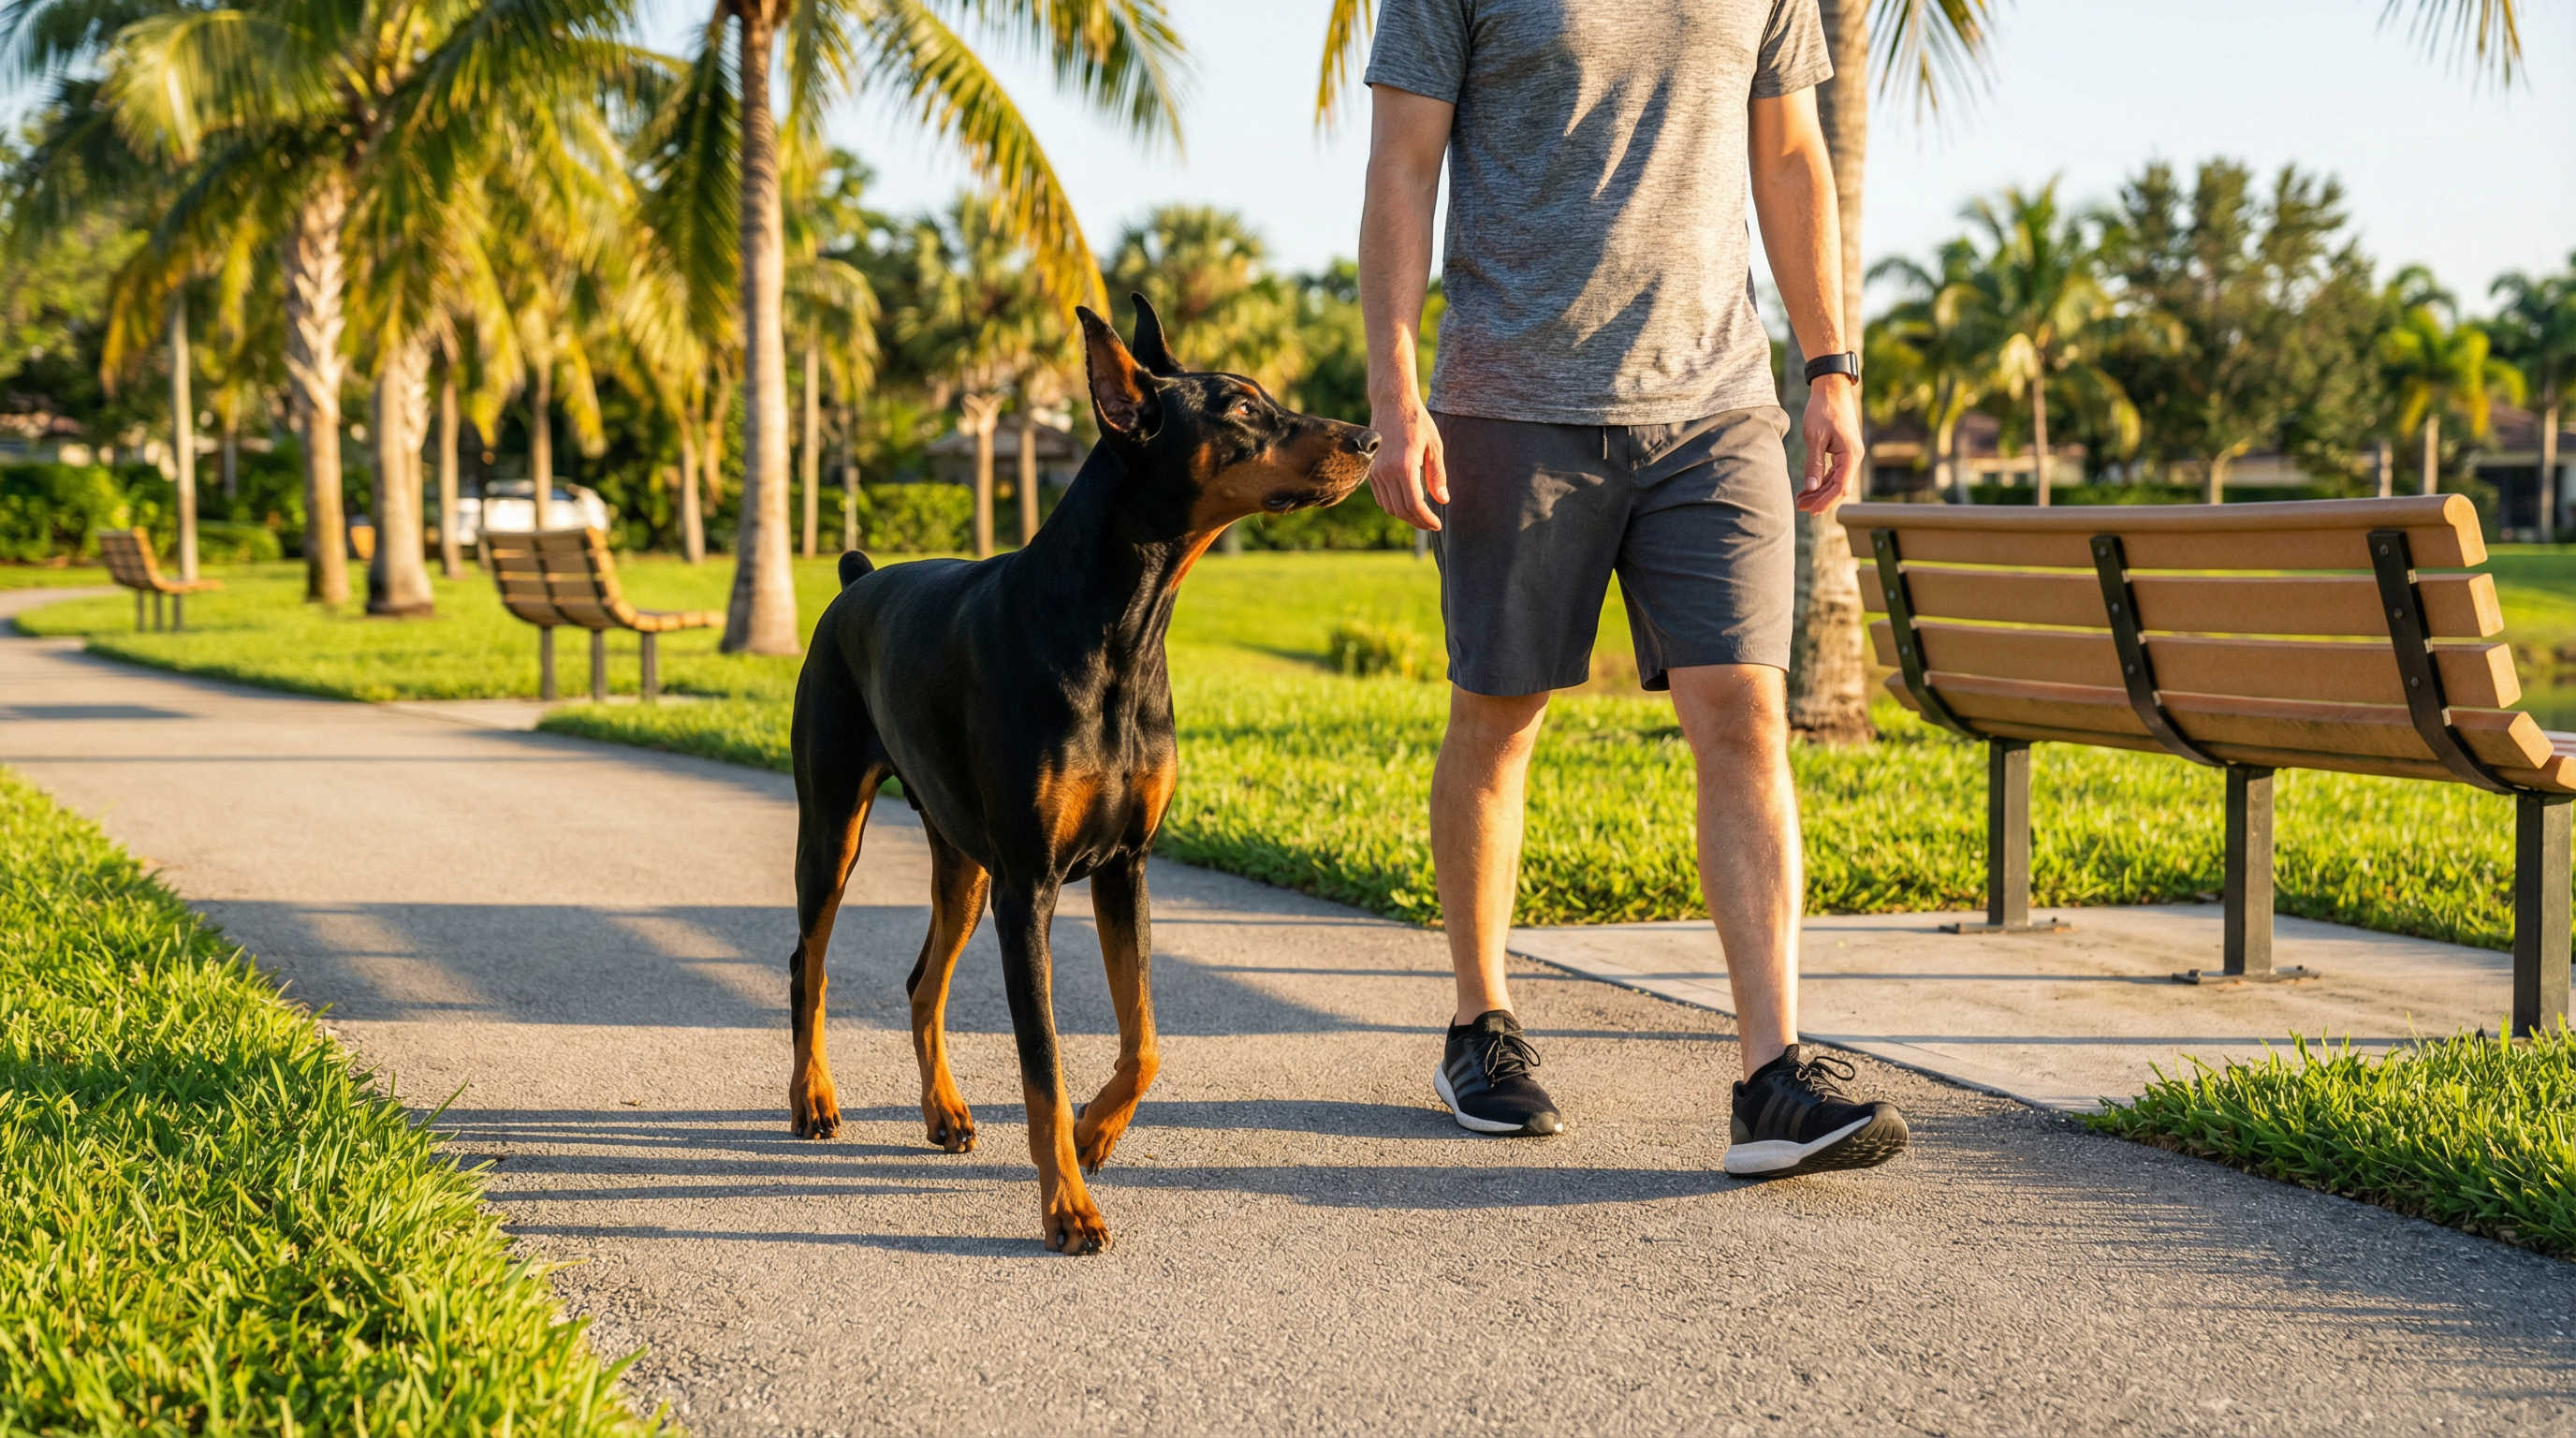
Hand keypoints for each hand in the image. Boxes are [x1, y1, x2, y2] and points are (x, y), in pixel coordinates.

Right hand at [1367, 394, 1446, 530]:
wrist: (1392, 403)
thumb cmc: (1417, 423)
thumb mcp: (1435, 447)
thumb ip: (1438, 475)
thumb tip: (1442, 500)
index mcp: (1404, 466)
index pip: (1414, 504)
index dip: (1426, 519)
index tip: (1437, 525)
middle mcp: (1386, 471)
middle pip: (1401, 510)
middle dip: (1417, 521)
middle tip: (1431, 524)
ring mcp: (1375, 472)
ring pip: (1389, 507)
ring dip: (1405, 516)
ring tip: (1421, 516)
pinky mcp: (1370, 471)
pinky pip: (1381, 497)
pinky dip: (1394, 506)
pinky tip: (1407, 503)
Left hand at [1796, 373, 1861, 513]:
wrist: (1832, 389)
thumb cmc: (1823, 409)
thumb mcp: (1814, 437)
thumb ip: (1813, 464)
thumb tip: (1810, 488)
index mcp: (1850, 455)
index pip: (1840, 488)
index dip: (1825, 501)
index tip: (1810, 510)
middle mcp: (1854, 457)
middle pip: (1838, 487)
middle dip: (1819, 499)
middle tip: (1800, 507)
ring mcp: (1849, 454)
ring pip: (1835, 480)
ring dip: (1819, 491)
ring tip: (1800, 499)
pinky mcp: (1843, 451)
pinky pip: (1834, 472)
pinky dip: (1821, 480)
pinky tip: (1807, 487)